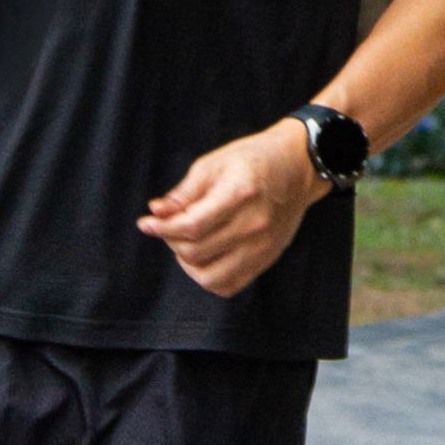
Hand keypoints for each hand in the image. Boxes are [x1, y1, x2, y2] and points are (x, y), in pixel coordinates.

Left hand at [137, 119, 324, 297]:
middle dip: (172, 241)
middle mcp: (254, 224)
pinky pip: (229, 285)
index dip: (162, 229)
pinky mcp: (266, 259)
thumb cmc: (253, 159)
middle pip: (196, 252)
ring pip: (210, 277)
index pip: (192, 226)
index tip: (146, 223)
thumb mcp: (213, 164)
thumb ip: (184, 193)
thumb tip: (155, 212)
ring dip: (188, 264)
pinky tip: (204, 257)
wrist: (297, 167)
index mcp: (240, 193)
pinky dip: (209, 277)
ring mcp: (263, 246)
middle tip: (169, 226)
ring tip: (186, 243)